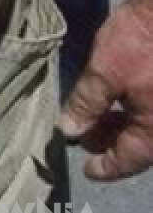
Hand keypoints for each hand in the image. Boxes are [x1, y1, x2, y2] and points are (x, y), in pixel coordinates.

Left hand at [59, 0, 152, 180]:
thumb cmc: (137, 42)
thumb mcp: (104, 73)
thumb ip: (86, 105)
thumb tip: (68, 131)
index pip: (129, 160)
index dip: (105, 167)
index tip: (87, 170)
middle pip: (138, 145)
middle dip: (108, 141)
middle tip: (81, 135)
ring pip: (144, 126)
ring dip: (119, 125)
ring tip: (91, 117)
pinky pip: (149, 110)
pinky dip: (130, 110)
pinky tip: (113, 99)